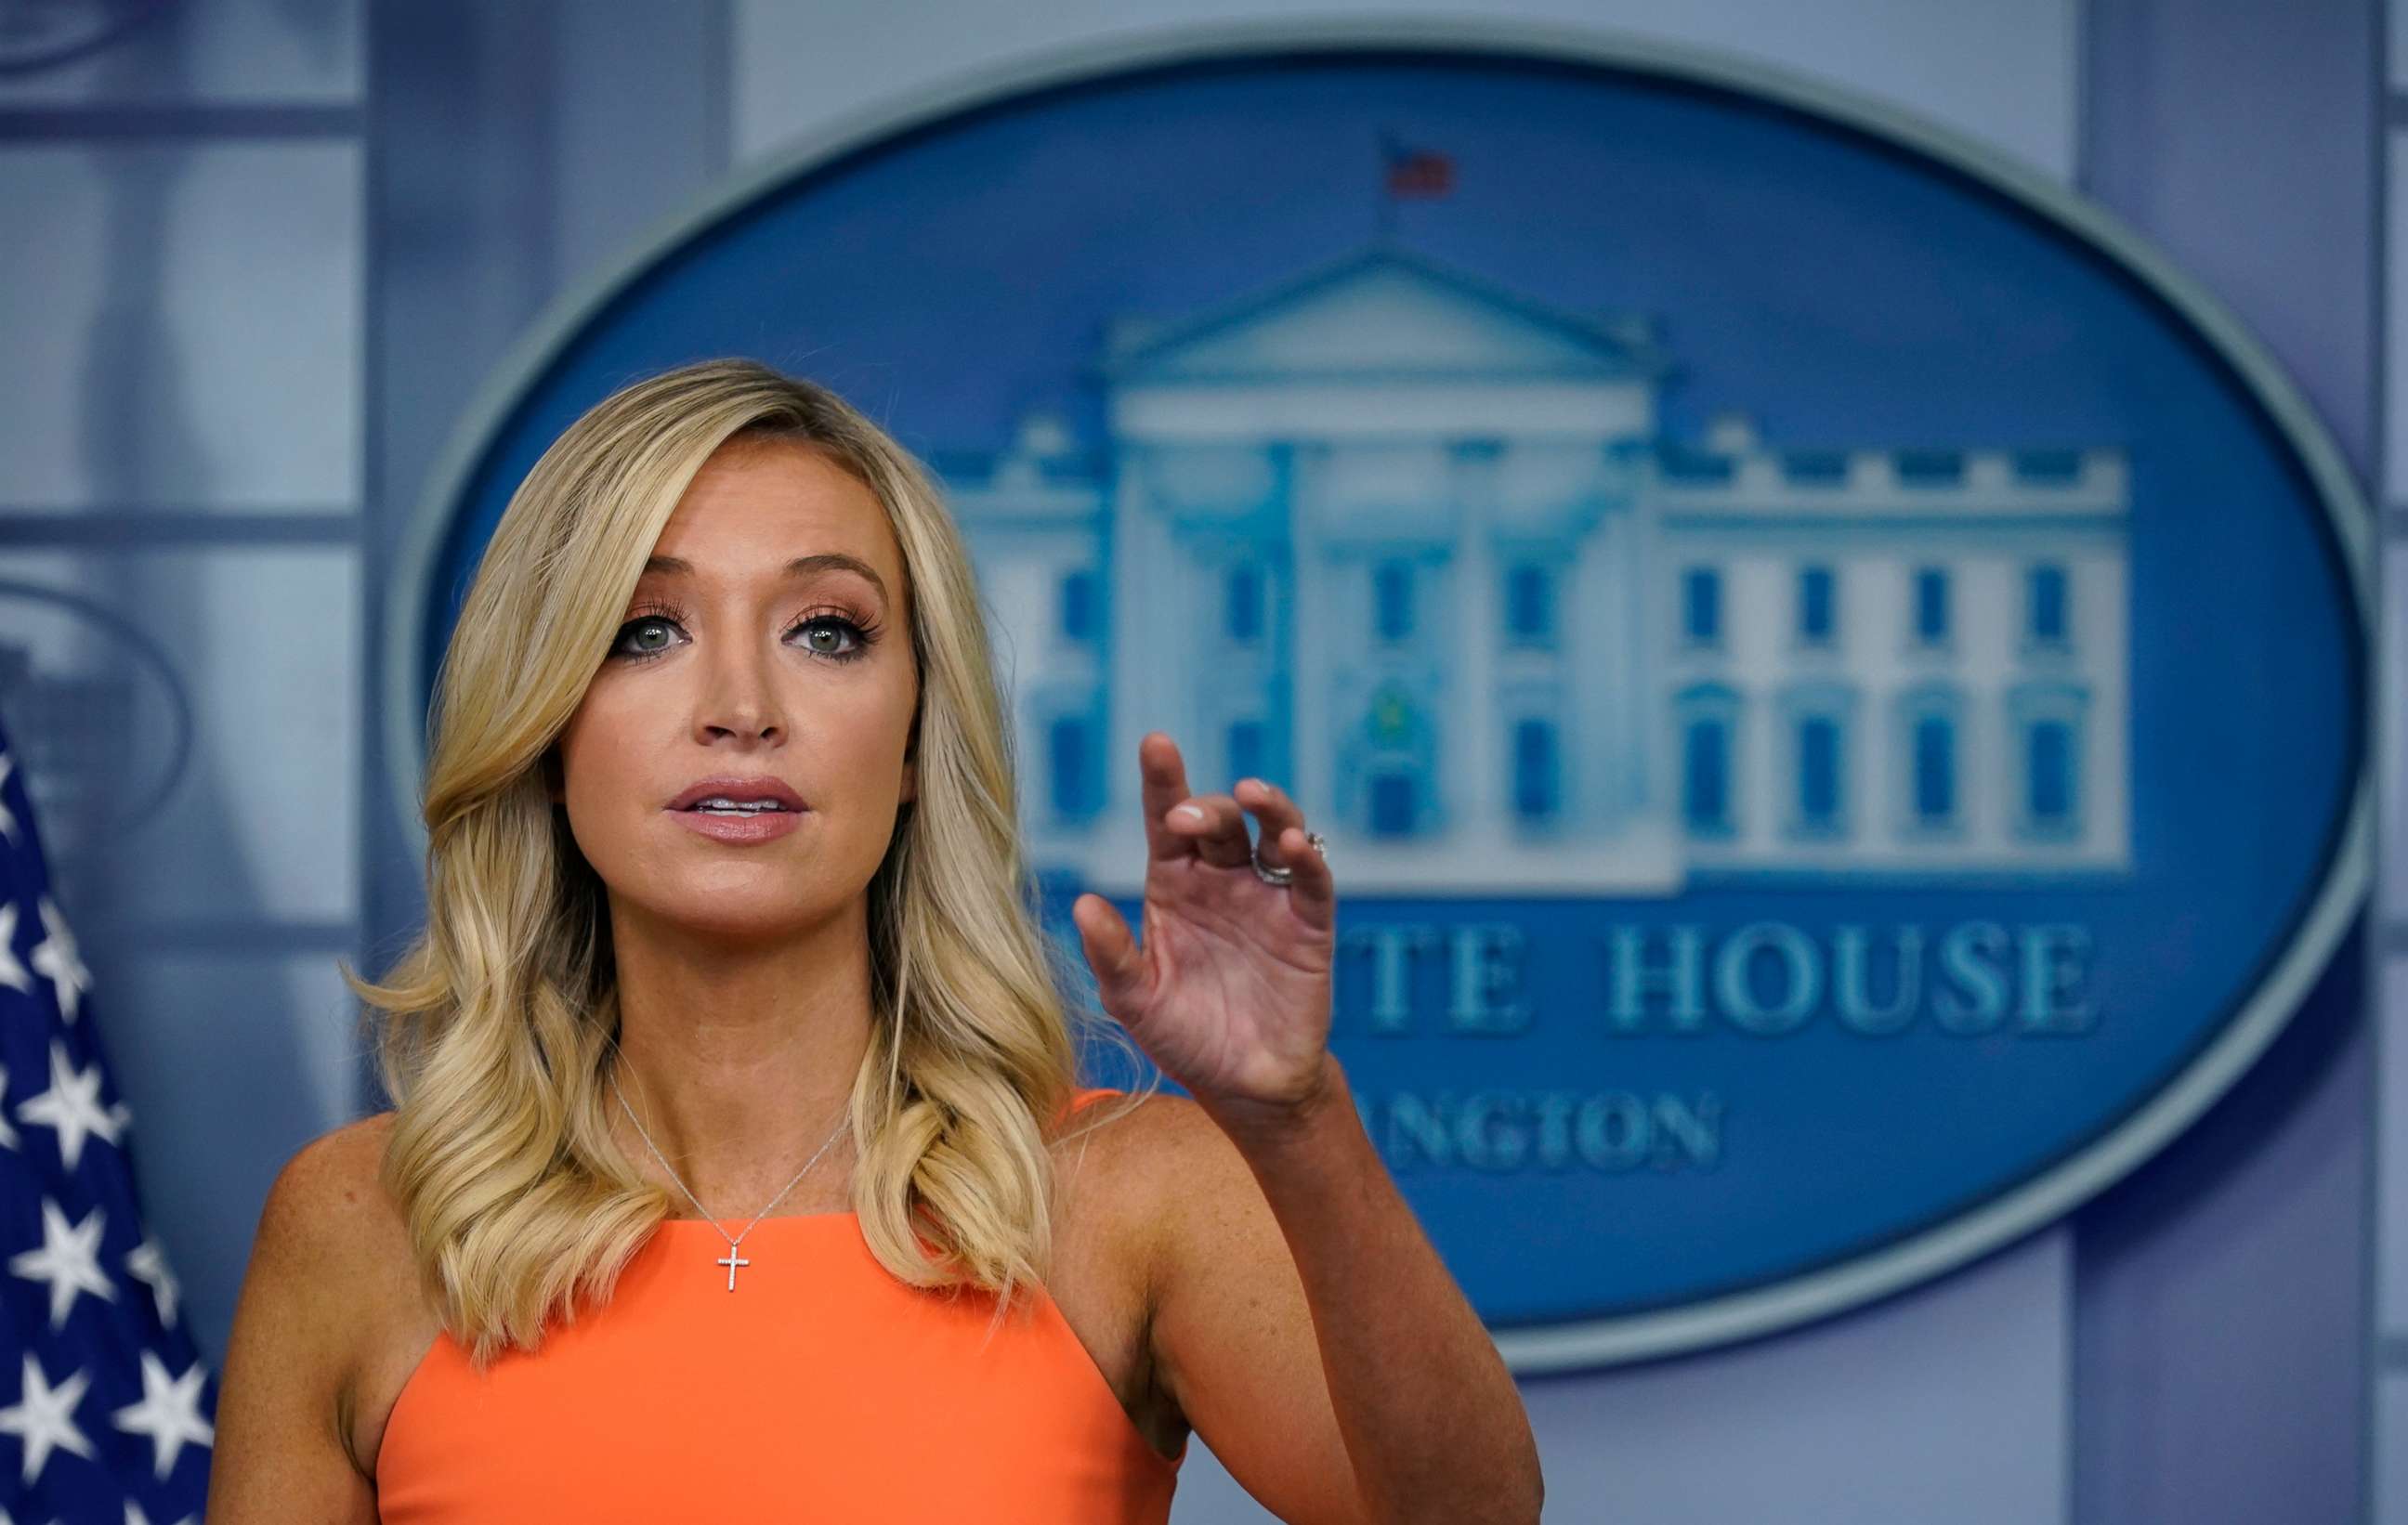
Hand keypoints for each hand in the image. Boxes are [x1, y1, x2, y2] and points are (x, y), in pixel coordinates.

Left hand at [1070, 732, 1338, 1128]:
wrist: (1245, 1088)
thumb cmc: (1185, 1039)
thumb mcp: (1135, 1001)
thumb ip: (1111, 954)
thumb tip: (1084, 903)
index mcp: (1174, 888)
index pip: (1166, 822)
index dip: (1163, 781)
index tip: (1156, 743)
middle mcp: (1221, 881)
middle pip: (1217, 821)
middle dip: (1202, 808)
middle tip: (1184, 820)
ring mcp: (1267, 898)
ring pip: (1272, 831)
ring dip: (1266, 806)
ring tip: (1250, 795)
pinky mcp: (1308, 923)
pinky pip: (1311, 879)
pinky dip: (1306, 856)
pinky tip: (1294, 844)